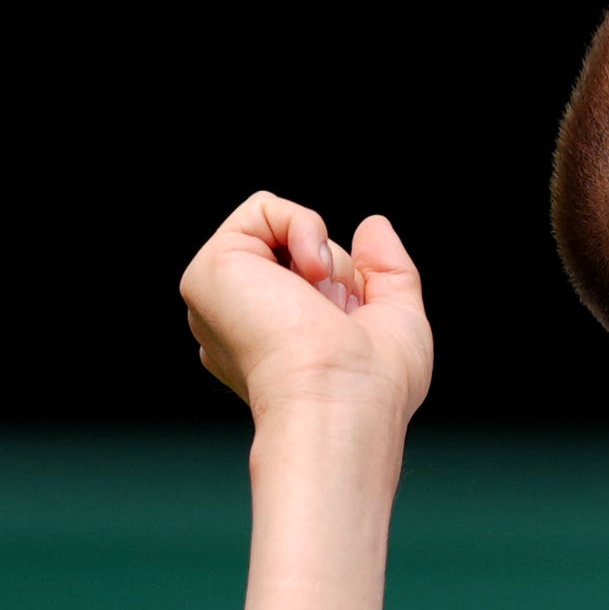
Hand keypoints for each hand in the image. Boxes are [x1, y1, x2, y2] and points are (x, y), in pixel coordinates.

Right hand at [180, 192, 432, 421]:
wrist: (341, 401)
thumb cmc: (373, 385)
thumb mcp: (399, 319)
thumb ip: (388, 269)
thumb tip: (372, 224)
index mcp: (278, 344)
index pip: (320, 286)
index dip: (352, 295)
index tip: (357, 330)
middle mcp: (244, 325)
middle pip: (305, 260)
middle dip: (341, 277)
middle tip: (340, 320)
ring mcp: (223, 300)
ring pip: (285, 236)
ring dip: (326, 260)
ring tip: (321, 304)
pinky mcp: (209, 271)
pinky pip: (262, 208)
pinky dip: (303, 226)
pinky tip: (310, 272)